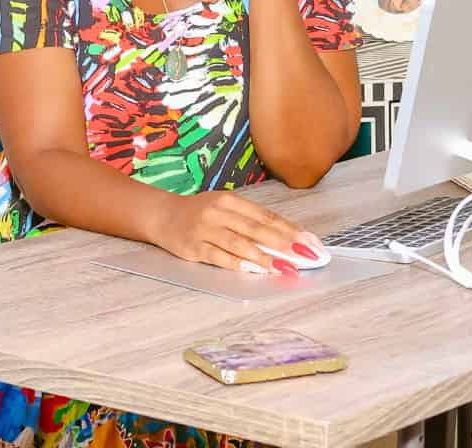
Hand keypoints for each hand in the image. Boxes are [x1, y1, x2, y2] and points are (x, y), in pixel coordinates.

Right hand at [151, 190, 319, 274]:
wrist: (163, 215)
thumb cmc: (201, 212)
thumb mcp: (224, 207)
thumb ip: (249, 220)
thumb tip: (284, 237)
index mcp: (230, 200)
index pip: (265, 215)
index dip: (288, 228)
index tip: (308, 240)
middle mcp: (219, 212)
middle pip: (255, 228)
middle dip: (282, 242)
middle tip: (303, 253)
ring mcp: (205, 230)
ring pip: (238, 243)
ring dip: (262, 255)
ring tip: (282, 266)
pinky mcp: (194, 248)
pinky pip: (218, 257)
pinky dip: (237, 264)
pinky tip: (253, 270)